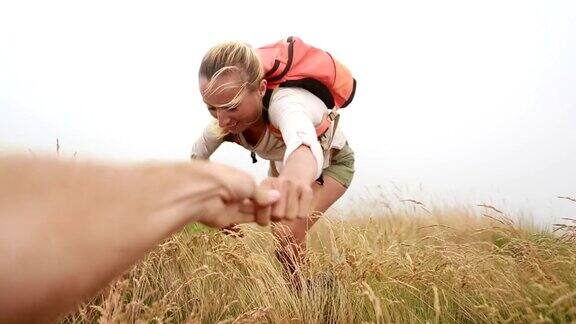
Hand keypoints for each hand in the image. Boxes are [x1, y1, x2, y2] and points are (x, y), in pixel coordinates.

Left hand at [161, 161, 280, 228]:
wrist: (203, 192)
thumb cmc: (226, 180)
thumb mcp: (250, 183)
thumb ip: (262, 193)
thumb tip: (277, 197)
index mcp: (237, 178)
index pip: (254, 186)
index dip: (266, 192)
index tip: (279, 197)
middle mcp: (233, 191)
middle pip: (251, 199)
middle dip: (264, 203)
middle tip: (281, 208)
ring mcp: (229, 205)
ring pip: (248, 209)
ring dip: (261, 212)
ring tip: (278, 215)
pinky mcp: (226, 219)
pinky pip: (243, 218)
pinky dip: (255, 219)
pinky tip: (267, 220)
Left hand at [254, 176, 313, 224]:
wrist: (297, 174)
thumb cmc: (278, 192)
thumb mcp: (265, 195)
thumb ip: (260, 207)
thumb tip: (263, 221)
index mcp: (266, 184)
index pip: (262, 209)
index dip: (264, 217)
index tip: (267, 213)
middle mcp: (279, 182)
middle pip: (277, 215)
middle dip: (278, 216)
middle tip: (280, 209)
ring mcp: (294, 185)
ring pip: (290, 217)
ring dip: (289, 215)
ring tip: (288, 206)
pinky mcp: (307, 191)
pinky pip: (301, 215)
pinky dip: (300, 213)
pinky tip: (299, 204)